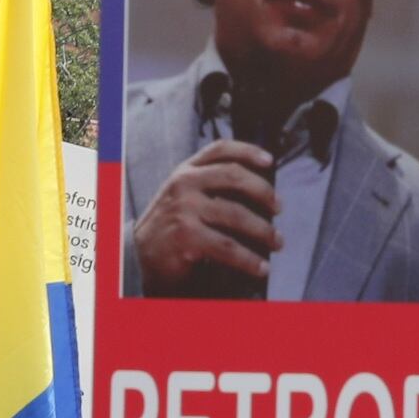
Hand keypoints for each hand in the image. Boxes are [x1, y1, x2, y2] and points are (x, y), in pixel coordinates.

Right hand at [131, 141, 279, 294]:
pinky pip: (228, 247)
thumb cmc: (171, 226)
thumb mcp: (184, 196)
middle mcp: (183, 184)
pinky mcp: (186, 236)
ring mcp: (184, 209)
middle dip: (264, 192)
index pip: (220, 149)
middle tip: (278, 209)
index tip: (270, 162)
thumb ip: (211, 185)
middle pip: (234, 176)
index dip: (248, 151)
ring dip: (263, 230)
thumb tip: (260, 191)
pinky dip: (249, 260)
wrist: (140, 256)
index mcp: (185, 171)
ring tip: (276, 242)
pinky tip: (260, 267)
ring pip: (237, 214)